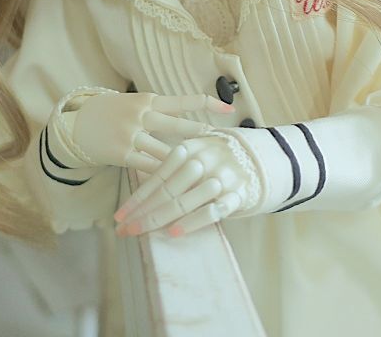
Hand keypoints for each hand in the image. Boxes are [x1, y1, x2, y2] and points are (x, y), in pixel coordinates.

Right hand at [69, 92, 233, 172]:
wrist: (75, 123)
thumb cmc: (109, 113)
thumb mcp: (133, 104)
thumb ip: (157, 111)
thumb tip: (188, 120)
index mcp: (148, 100)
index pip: (184, 101)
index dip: (209, 104)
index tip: (230, 109)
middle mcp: (142, 115)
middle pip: (180, 126)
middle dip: (202, 136)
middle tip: (222, 144)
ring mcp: (132, 135)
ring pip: (167, 151)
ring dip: (185, 163)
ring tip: (205, 171)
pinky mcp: (123, 154)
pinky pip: (149, 168)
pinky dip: (164, 176)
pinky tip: (177, 184)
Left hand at [112, 134, 257, 236]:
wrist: (261, 156)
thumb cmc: (217, 158)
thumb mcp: (195, 151)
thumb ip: (171, 166)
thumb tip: (137, 189)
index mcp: (189, 148)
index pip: (157, 177)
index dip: (137, 198)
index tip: (119, 217)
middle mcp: (204, 160)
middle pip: (167, 191)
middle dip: (143, 213)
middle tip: (124, 230)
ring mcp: (222, 177)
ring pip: (185, 200)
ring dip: (160, 218)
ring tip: (140, 231)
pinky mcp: (238, 194)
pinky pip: (212, 210)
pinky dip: (192, 222)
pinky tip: (174, 232)